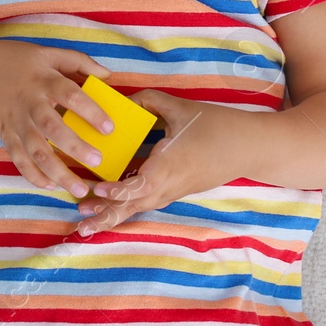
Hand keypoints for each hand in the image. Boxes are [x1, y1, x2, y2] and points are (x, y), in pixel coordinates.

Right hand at [0, 40, 116, 198]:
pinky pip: (19, 159)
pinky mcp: (4, 135)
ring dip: (58, 172)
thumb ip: (77, 61)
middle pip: (53, 128)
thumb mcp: (45, 52)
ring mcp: (15, 121)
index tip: (109, 128)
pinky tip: (50, 185)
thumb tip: (107, 75)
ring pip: (37, 151)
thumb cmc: (11, 60)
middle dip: (75, 147)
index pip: (71, 96)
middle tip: (96, 161)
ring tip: (78, 188)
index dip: (91, 112)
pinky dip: (33, 175)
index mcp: (44, 79)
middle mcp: (30, 102)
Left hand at [73, 90, 240, 236]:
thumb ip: (148, 101)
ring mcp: (171, 191)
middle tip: (79, 225)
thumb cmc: (216, 126)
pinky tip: (108, 204)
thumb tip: (123, 100)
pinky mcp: (173, 190)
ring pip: (137, 207)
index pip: (138, 186)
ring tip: (85, 223)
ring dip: (112, 215)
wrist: (247, 147)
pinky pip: (145, 201)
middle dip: (105, 215)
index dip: (117, 190)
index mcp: (168, 167)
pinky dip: (125, 206)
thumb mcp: (180, 108)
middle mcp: (167, 186)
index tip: (98, 188)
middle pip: (132, 206)